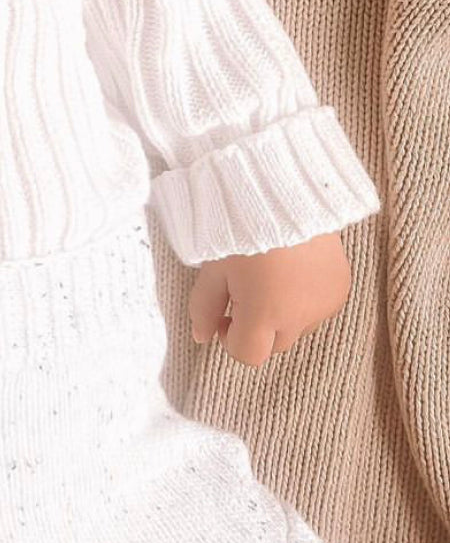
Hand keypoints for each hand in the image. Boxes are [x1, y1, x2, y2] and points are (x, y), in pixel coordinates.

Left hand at [188, 231, 351, 367]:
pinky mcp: (341, 286)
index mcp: (264, 315)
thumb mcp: (213, 265)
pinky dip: (304, 297)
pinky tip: (293, 268)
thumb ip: (204, 306)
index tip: (223, 313)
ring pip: (298, 327)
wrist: (284, 188)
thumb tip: (201, 337)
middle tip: (243, 291)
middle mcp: (300, 318)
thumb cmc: (240, 224)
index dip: (230, 338)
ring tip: (270, 274)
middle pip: (274, 344)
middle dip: (256, 327)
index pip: (248, 354)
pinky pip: (318, 307)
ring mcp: (325, 304)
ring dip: (282, 313)